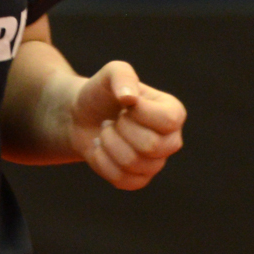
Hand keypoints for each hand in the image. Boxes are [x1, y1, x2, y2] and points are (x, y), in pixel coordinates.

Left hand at [68, 61, 185, 190]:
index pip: (167, 120)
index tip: (125, 104)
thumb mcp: (111, 73)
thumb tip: (130, 98)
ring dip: (109, 144)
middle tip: (113, 120)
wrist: (80, 116)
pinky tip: (100, 149)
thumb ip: (122, 75)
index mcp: (173, 112)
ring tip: (105, 132)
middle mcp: (171, 140)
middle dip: (121, 130)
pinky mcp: (139, 179)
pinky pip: (123, 180)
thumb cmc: (102, 93)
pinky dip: (103, 162)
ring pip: (133, 163)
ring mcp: (156, 163)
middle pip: (151, 146)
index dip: (139, 113)